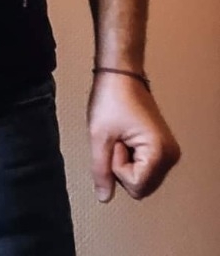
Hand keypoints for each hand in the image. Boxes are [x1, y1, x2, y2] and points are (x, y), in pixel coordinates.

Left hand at [88, 71, 180, 201]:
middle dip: (122, 166)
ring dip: (125, 162)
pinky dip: (130, 157)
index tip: (115, 139)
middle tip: (117, 137)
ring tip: (121, 135)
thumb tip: (104, 198)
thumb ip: (101, 170)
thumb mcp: (99, 136)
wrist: (120, 73)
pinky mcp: (163, 148)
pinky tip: (126, 137)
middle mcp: (171, 156)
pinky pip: (143, 167)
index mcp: (160, 153)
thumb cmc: (111, 98)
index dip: (117, 165)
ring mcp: (169, 152)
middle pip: (140, 187)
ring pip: (141, 179)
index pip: (134, 186)